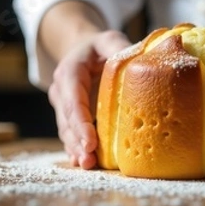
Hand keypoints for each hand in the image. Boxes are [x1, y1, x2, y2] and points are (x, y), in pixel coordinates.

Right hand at [48, 30, 131, 168]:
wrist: (82, 51)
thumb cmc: (98, 47)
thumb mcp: (108, 40)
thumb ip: (119, 47)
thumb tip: (143, 57)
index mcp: (70, 72)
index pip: (73, 98)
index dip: (80, 121)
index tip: (91, 141)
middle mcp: (61, 90)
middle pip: (67, 119)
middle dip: (78, 141)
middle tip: (90, 160)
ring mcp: (63, 106)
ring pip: (67, 130)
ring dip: (76, 148)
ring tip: (88, 165)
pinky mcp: (69, 117)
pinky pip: (71, 134)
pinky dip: (77, 148)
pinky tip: (84, 162)